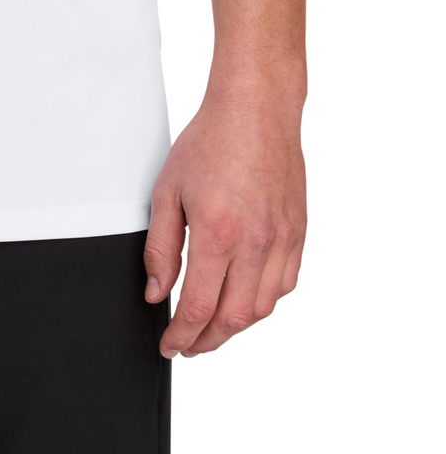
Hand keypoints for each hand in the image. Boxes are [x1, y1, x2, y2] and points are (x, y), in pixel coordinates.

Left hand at [143, 85, 306, 357]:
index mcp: (218, 232)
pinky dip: (263, 301)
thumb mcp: (168, 191)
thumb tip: (156, 293)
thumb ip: (161, 248)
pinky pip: (285, 284)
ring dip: (236, 326)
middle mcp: (255, 242)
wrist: (256, 110)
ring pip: (263, 308)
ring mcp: (281, 239)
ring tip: (213, 327)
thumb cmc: (210, 142)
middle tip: (188, 345)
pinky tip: (244, 298)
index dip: (182, 335)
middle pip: (233, 318)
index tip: (170, 345)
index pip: (200, 307)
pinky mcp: (298, 232)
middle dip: (207, 341)